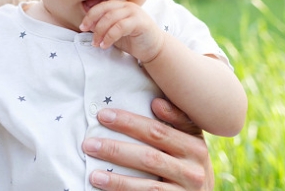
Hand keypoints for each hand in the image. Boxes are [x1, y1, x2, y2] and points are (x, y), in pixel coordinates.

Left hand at [80, 0, 164, 62]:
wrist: (153, 48)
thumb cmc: (132, 40)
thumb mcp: (114, 32)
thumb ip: (104, 26)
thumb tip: (87, 25)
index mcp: (120, 5)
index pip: (101, 6)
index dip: (90, 15)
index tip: (83, 27)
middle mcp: (127, 5)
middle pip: (104, 9)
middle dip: (92, 21)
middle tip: (85, 32)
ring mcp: (134, 12)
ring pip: (110, 18)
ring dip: (100, 31)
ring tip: (96, 43)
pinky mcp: (140, 22)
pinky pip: (120, 27)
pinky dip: (109, 36)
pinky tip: (105, 45)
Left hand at [82, 99, 213, 190]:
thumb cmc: (190, 164)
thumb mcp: (191, 142)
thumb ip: (178, 121)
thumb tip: (156, 102)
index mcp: (195, 146)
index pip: (158, 131)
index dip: (130, 122)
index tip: (103, 115)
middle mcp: (193, 170)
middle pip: (149, 156)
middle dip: (116, 149)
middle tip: (89, 143)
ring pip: (147, 183)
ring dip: (117, 179)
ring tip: (93, 173)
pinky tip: (106, 189)